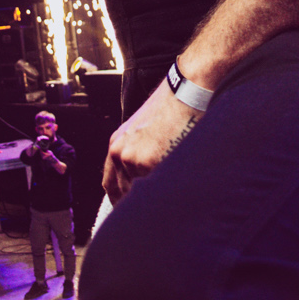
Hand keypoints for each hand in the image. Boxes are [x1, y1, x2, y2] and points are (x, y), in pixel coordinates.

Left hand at [103, 77, 198, 202]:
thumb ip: (139, 153)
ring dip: (154, 198)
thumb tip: (145, 179)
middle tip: (152, 213)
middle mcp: (120, 152)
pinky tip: (178, 188)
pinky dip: (167, 191)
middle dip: (138, 203)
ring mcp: (133, 158)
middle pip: (124, 193)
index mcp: (117, 144)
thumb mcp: (145, 129)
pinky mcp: (150, 161)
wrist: (187, 87)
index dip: (121, 200)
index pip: (111, 184)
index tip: (130, 211)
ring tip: (170, 198)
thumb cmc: (173, 105)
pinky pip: (157, 187)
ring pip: (141, 193)